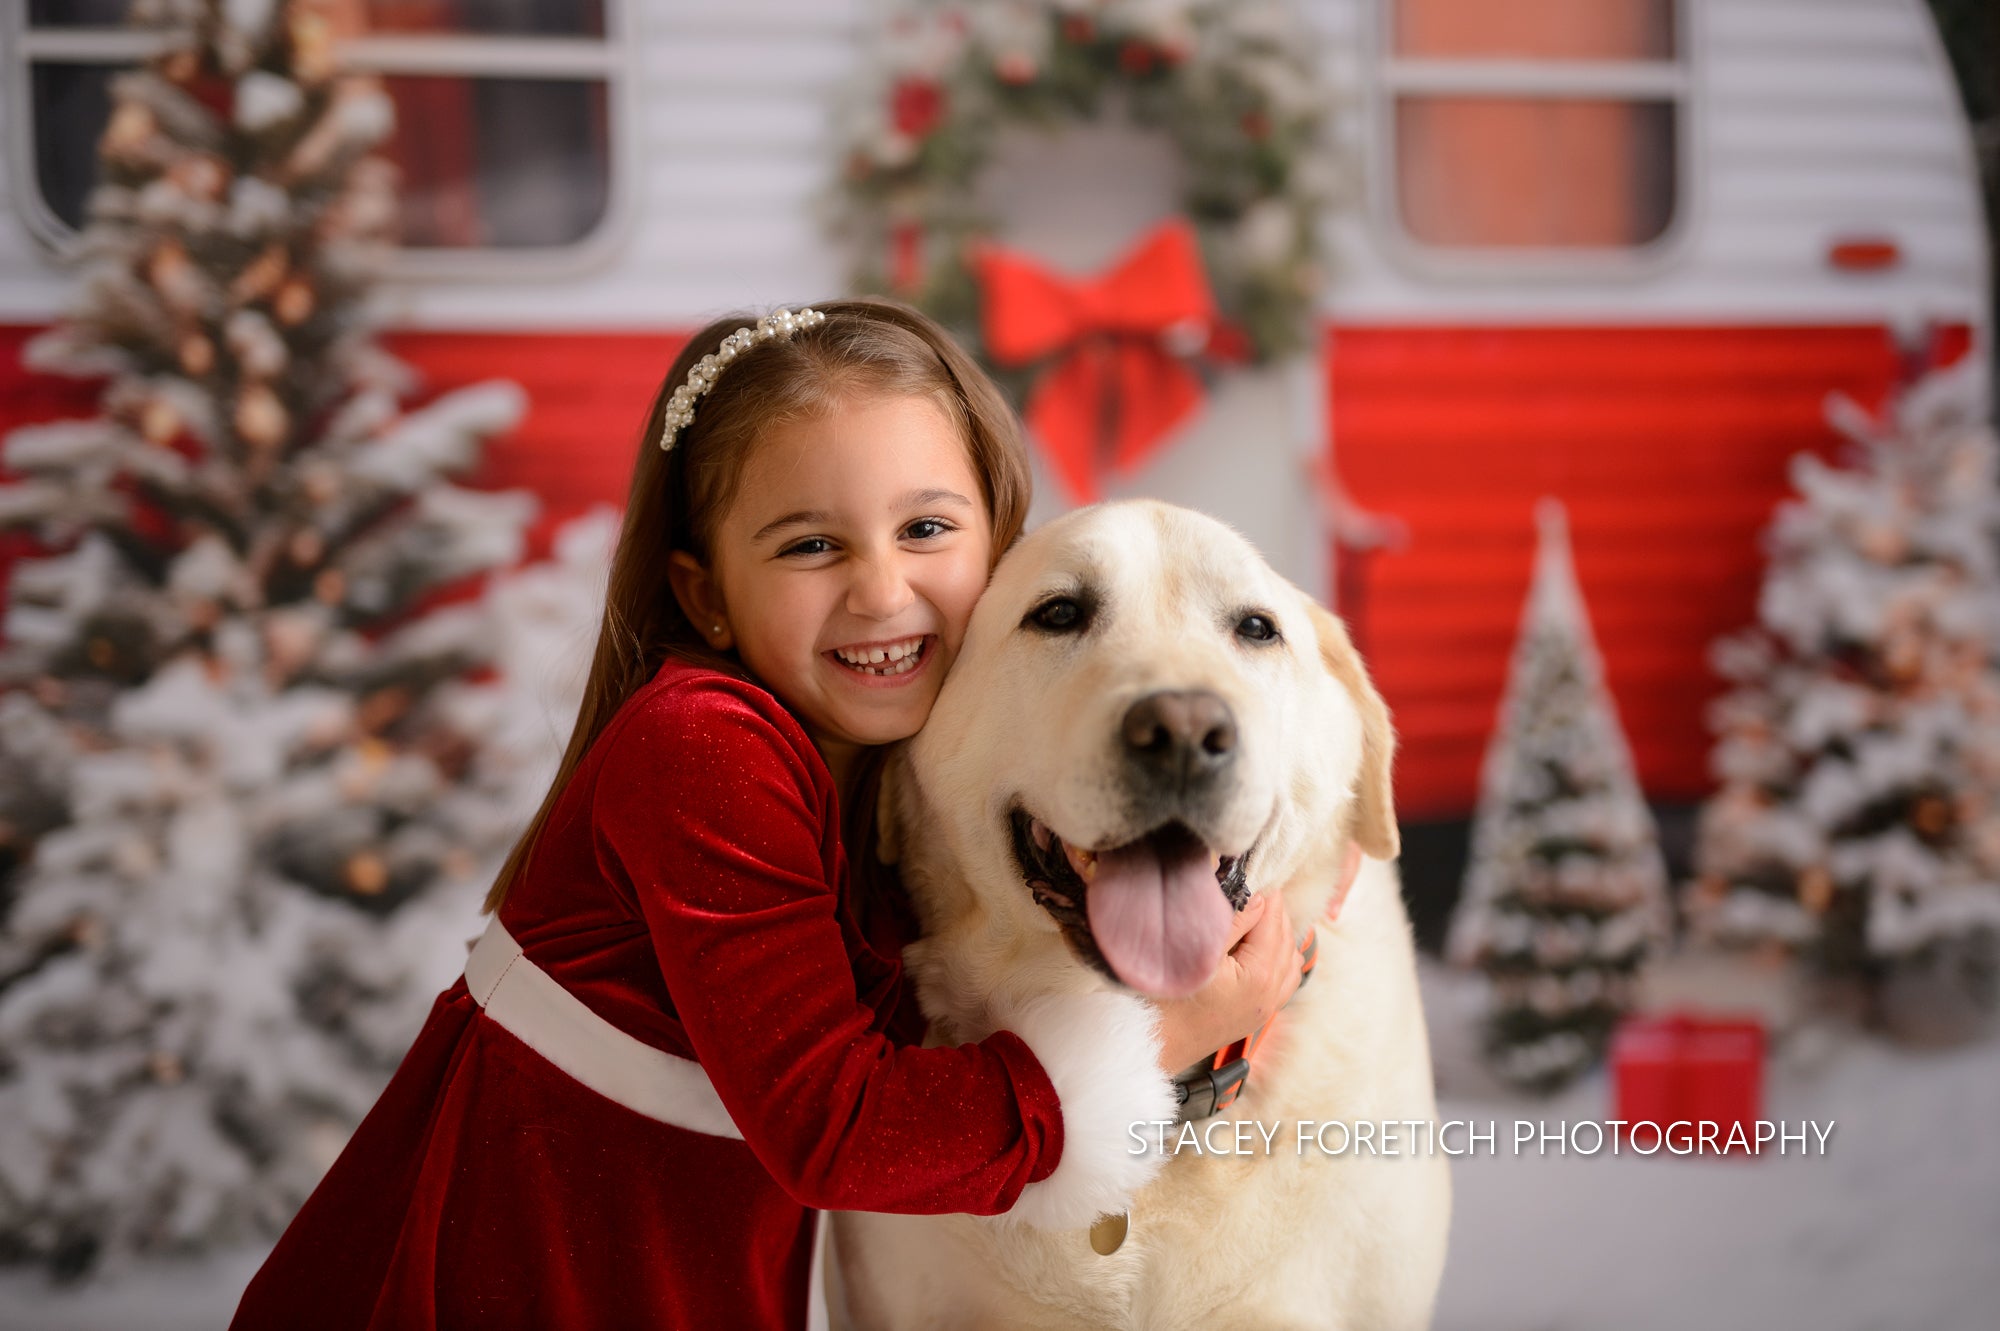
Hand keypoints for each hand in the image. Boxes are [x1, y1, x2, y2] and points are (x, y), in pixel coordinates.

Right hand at [1152, 893, 1304, 1075]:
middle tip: (1251, 885)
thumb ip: (1230, 922)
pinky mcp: (1255, 1016)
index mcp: (1259, 976)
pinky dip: (1280, 956)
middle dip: (1271, 909)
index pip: (1272, 919)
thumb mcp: (1195, 953)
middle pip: (1285, 936)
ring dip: (1277, 932)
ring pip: (1290, 958)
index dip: (1264, 892)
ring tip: (1254, 912)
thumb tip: (1256, 895)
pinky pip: (1285, 979)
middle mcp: (1269, 995)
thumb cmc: (1161, 1002)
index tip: (1254, 870)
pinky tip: (1262, 946)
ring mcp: (1265, 1009)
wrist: (1149, 1048)